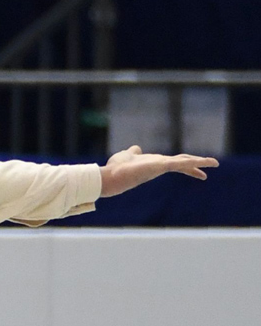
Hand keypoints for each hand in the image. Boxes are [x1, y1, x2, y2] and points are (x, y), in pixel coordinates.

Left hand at [99, 145, 218, 197]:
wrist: (110, 176)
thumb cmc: (116, 168)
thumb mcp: (127, 155)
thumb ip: (133, 153)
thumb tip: (136, 149)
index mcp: (155, 163)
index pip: (175, 163)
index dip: (187, 165)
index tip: (199, 171)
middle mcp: (160, 165)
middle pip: (182, 163)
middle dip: (197, 165)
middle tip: (213, 165)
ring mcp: (161, 166)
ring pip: (184, 162)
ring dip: (199, 162)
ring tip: (214, 162)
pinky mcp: (160, 166)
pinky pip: (178, 163)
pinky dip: (190, 162)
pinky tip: (201, 161)